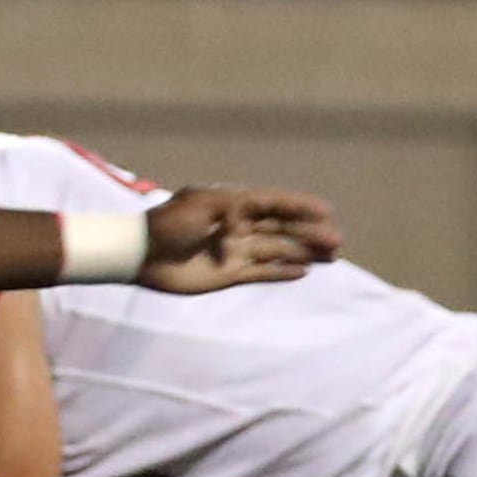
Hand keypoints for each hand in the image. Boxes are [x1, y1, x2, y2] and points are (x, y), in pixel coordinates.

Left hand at [136, 187, 343, 292]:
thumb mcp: (200, 203)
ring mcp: (236, 250)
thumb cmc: (168, 223)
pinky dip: (282, 272)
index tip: (327, 211)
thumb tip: (250, 225)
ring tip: (330, 256)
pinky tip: (303, 271)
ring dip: (303, 252)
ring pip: (278, 250)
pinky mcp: (230, 273)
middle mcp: (239, 226)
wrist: (140, 253)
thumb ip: (231, 209)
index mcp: (233, 205)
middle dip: (310, 233)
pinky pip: (263, 272)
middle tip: (337, 242)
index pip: (274, 204)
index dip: (300, 207)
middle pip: (282, 229)